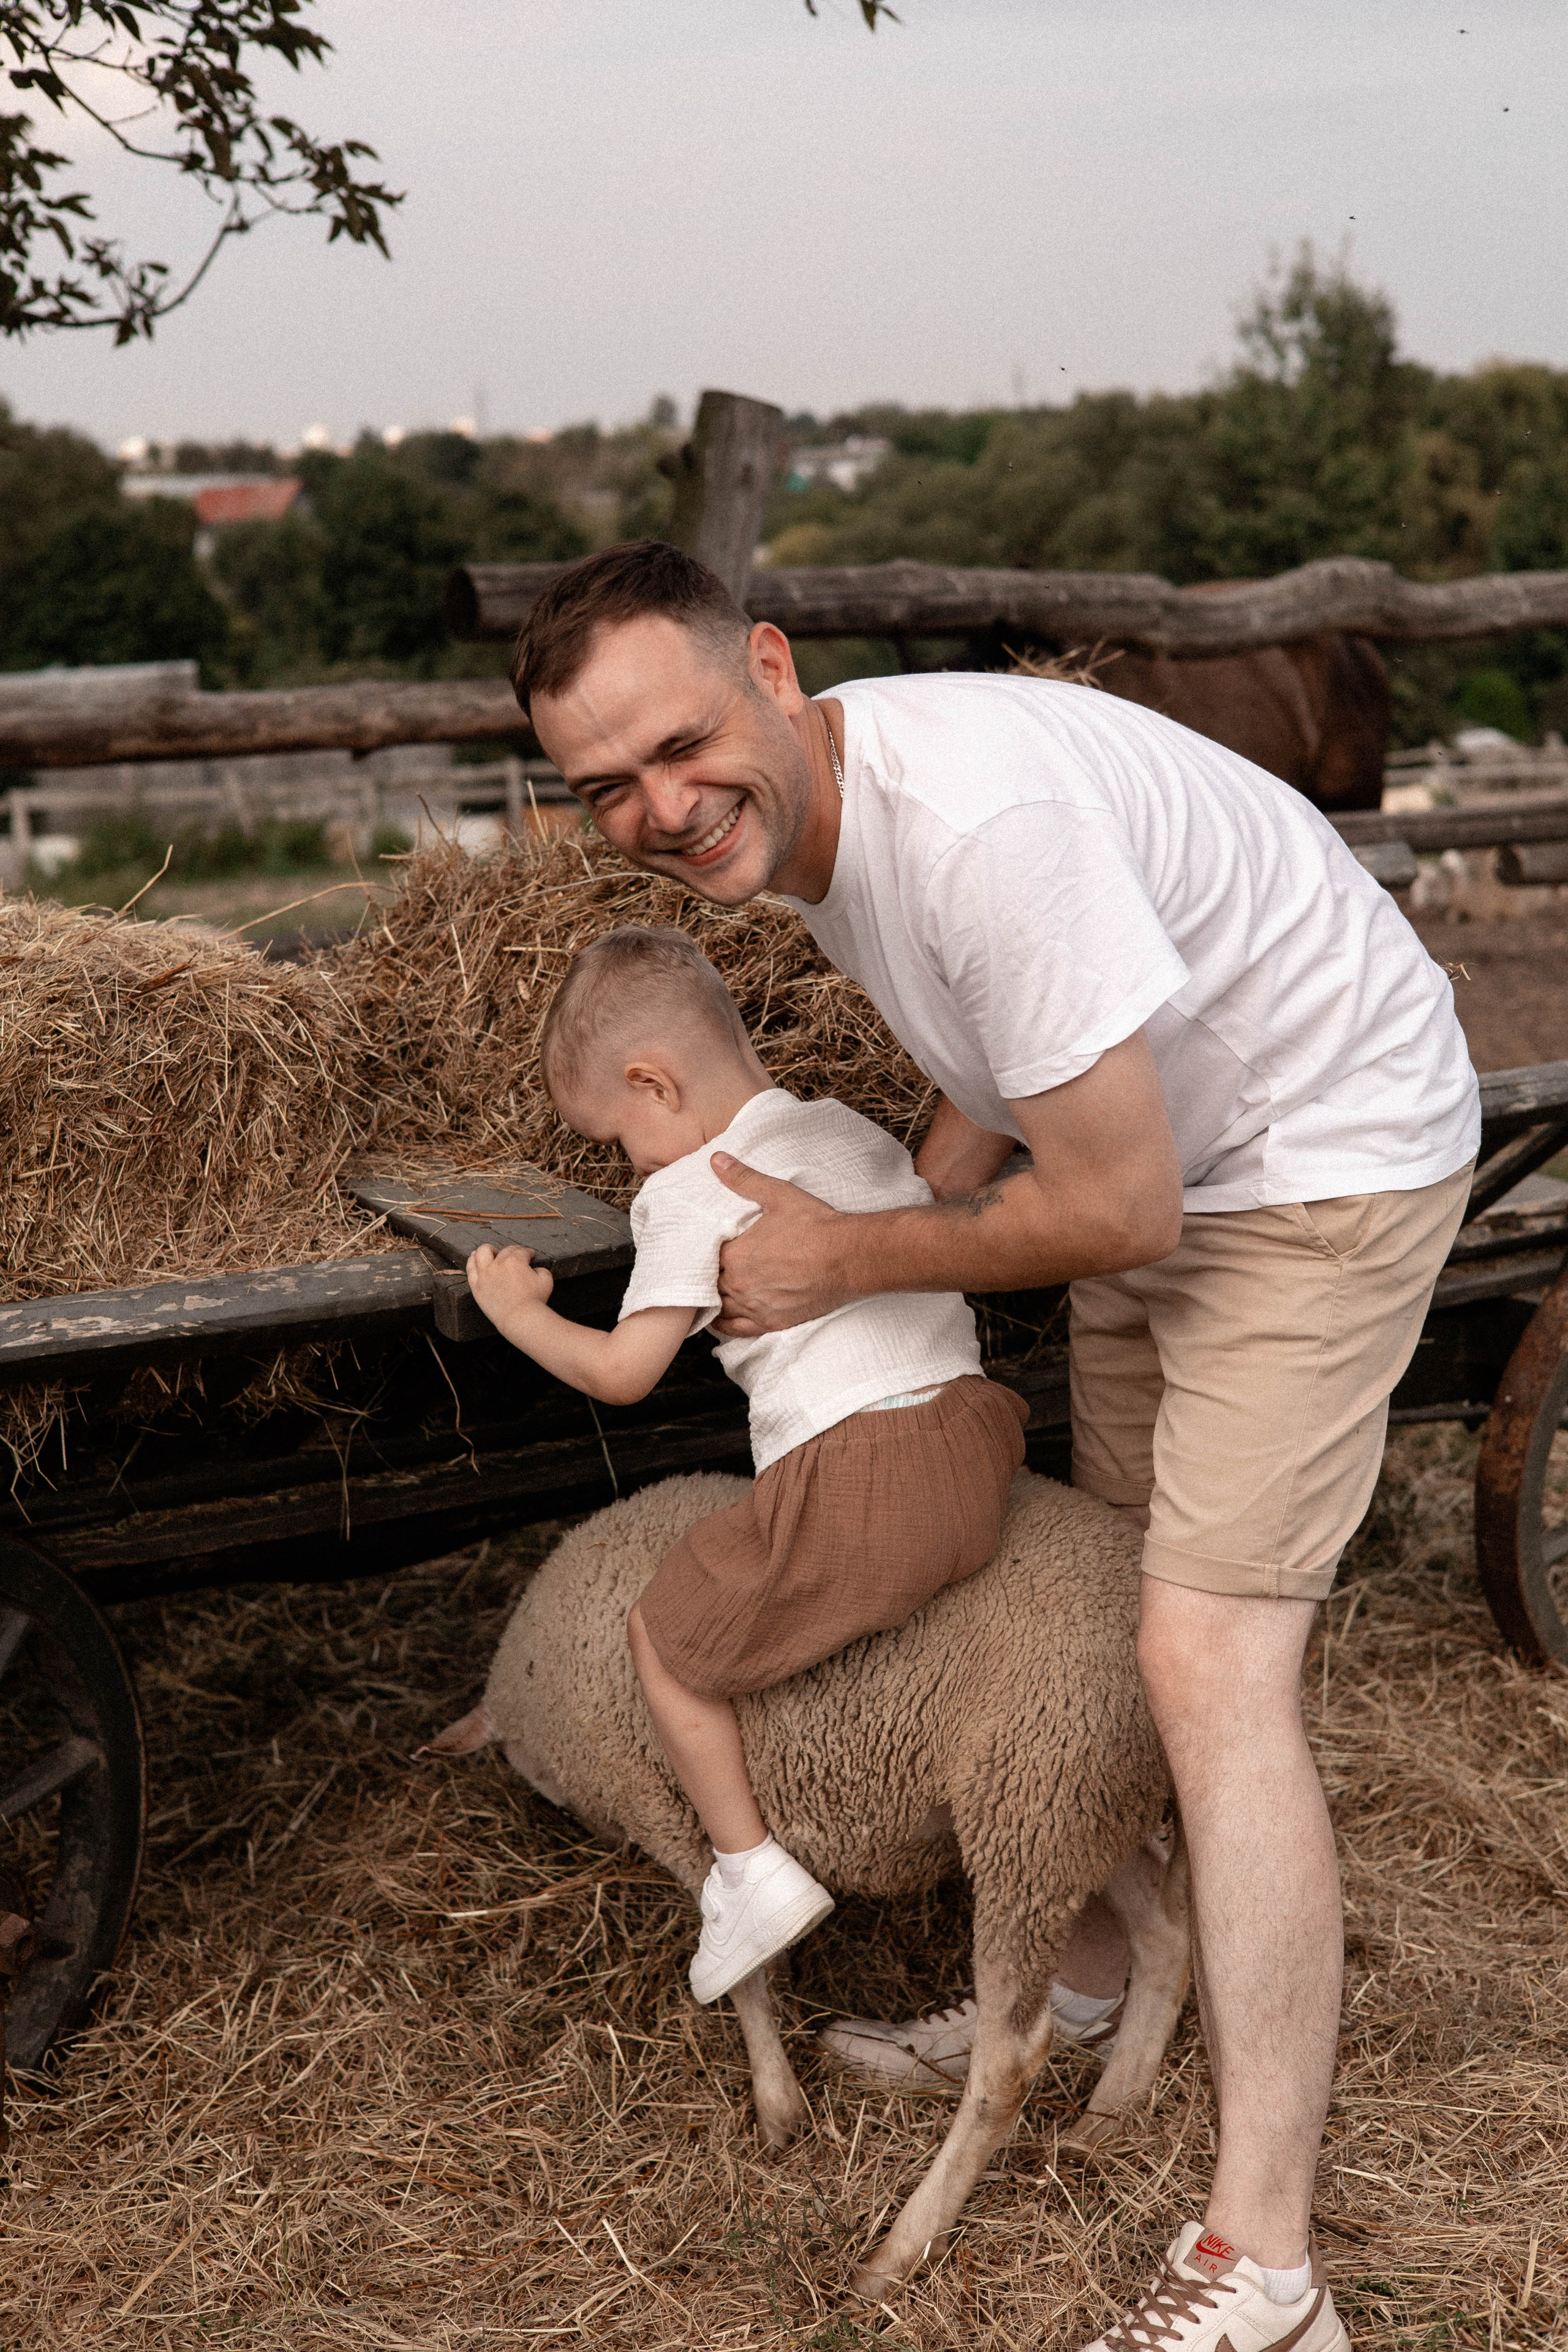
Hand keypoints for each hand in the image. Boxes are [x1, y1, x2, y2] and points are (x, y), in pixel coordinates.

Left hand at [466, 1243, 553, 1333]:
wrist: (520, 1318)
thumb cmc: (534, 1300)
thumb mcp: (546, 1280)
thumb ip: (541, 1269)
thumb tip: (534, 1269)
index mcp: (516, 1261)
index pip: (522, 1251)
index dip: (527, 1252)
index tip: (530, 1255)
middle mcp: (498, 1264)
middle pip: (504, 1251)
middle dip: (513, 1251)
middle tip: (516, 1256)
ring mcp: (485, 1275)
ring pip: (482, 1253)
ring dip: (488, 1250)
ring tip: (492, 1251)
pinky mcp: (477, 1286)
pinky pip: (471, 1269)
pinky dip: (472, 1260)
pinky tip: (474, 1258)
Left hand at [711, 1155, 847, 1335]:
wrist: (849, 1257)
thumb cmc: (816, 1225)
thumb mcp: (778, 1195)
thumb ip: (743, 1179)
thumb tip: (716, 1160)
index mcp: (736, 1255)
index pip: (705, 1257)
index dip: (706, 1252)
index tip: (711, 1247)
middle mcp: (740, 1284)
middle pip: (710, 1283)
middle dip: (709, 1275)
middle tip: (711, 1268)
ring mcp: (755, 1306)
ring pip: (719, 1308)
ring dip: (714, 1299)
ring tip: (712, 1291)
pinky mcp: (772, 1322)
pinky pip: (736, 1330)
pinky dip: (725, 1325)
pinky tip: (722, 1318)